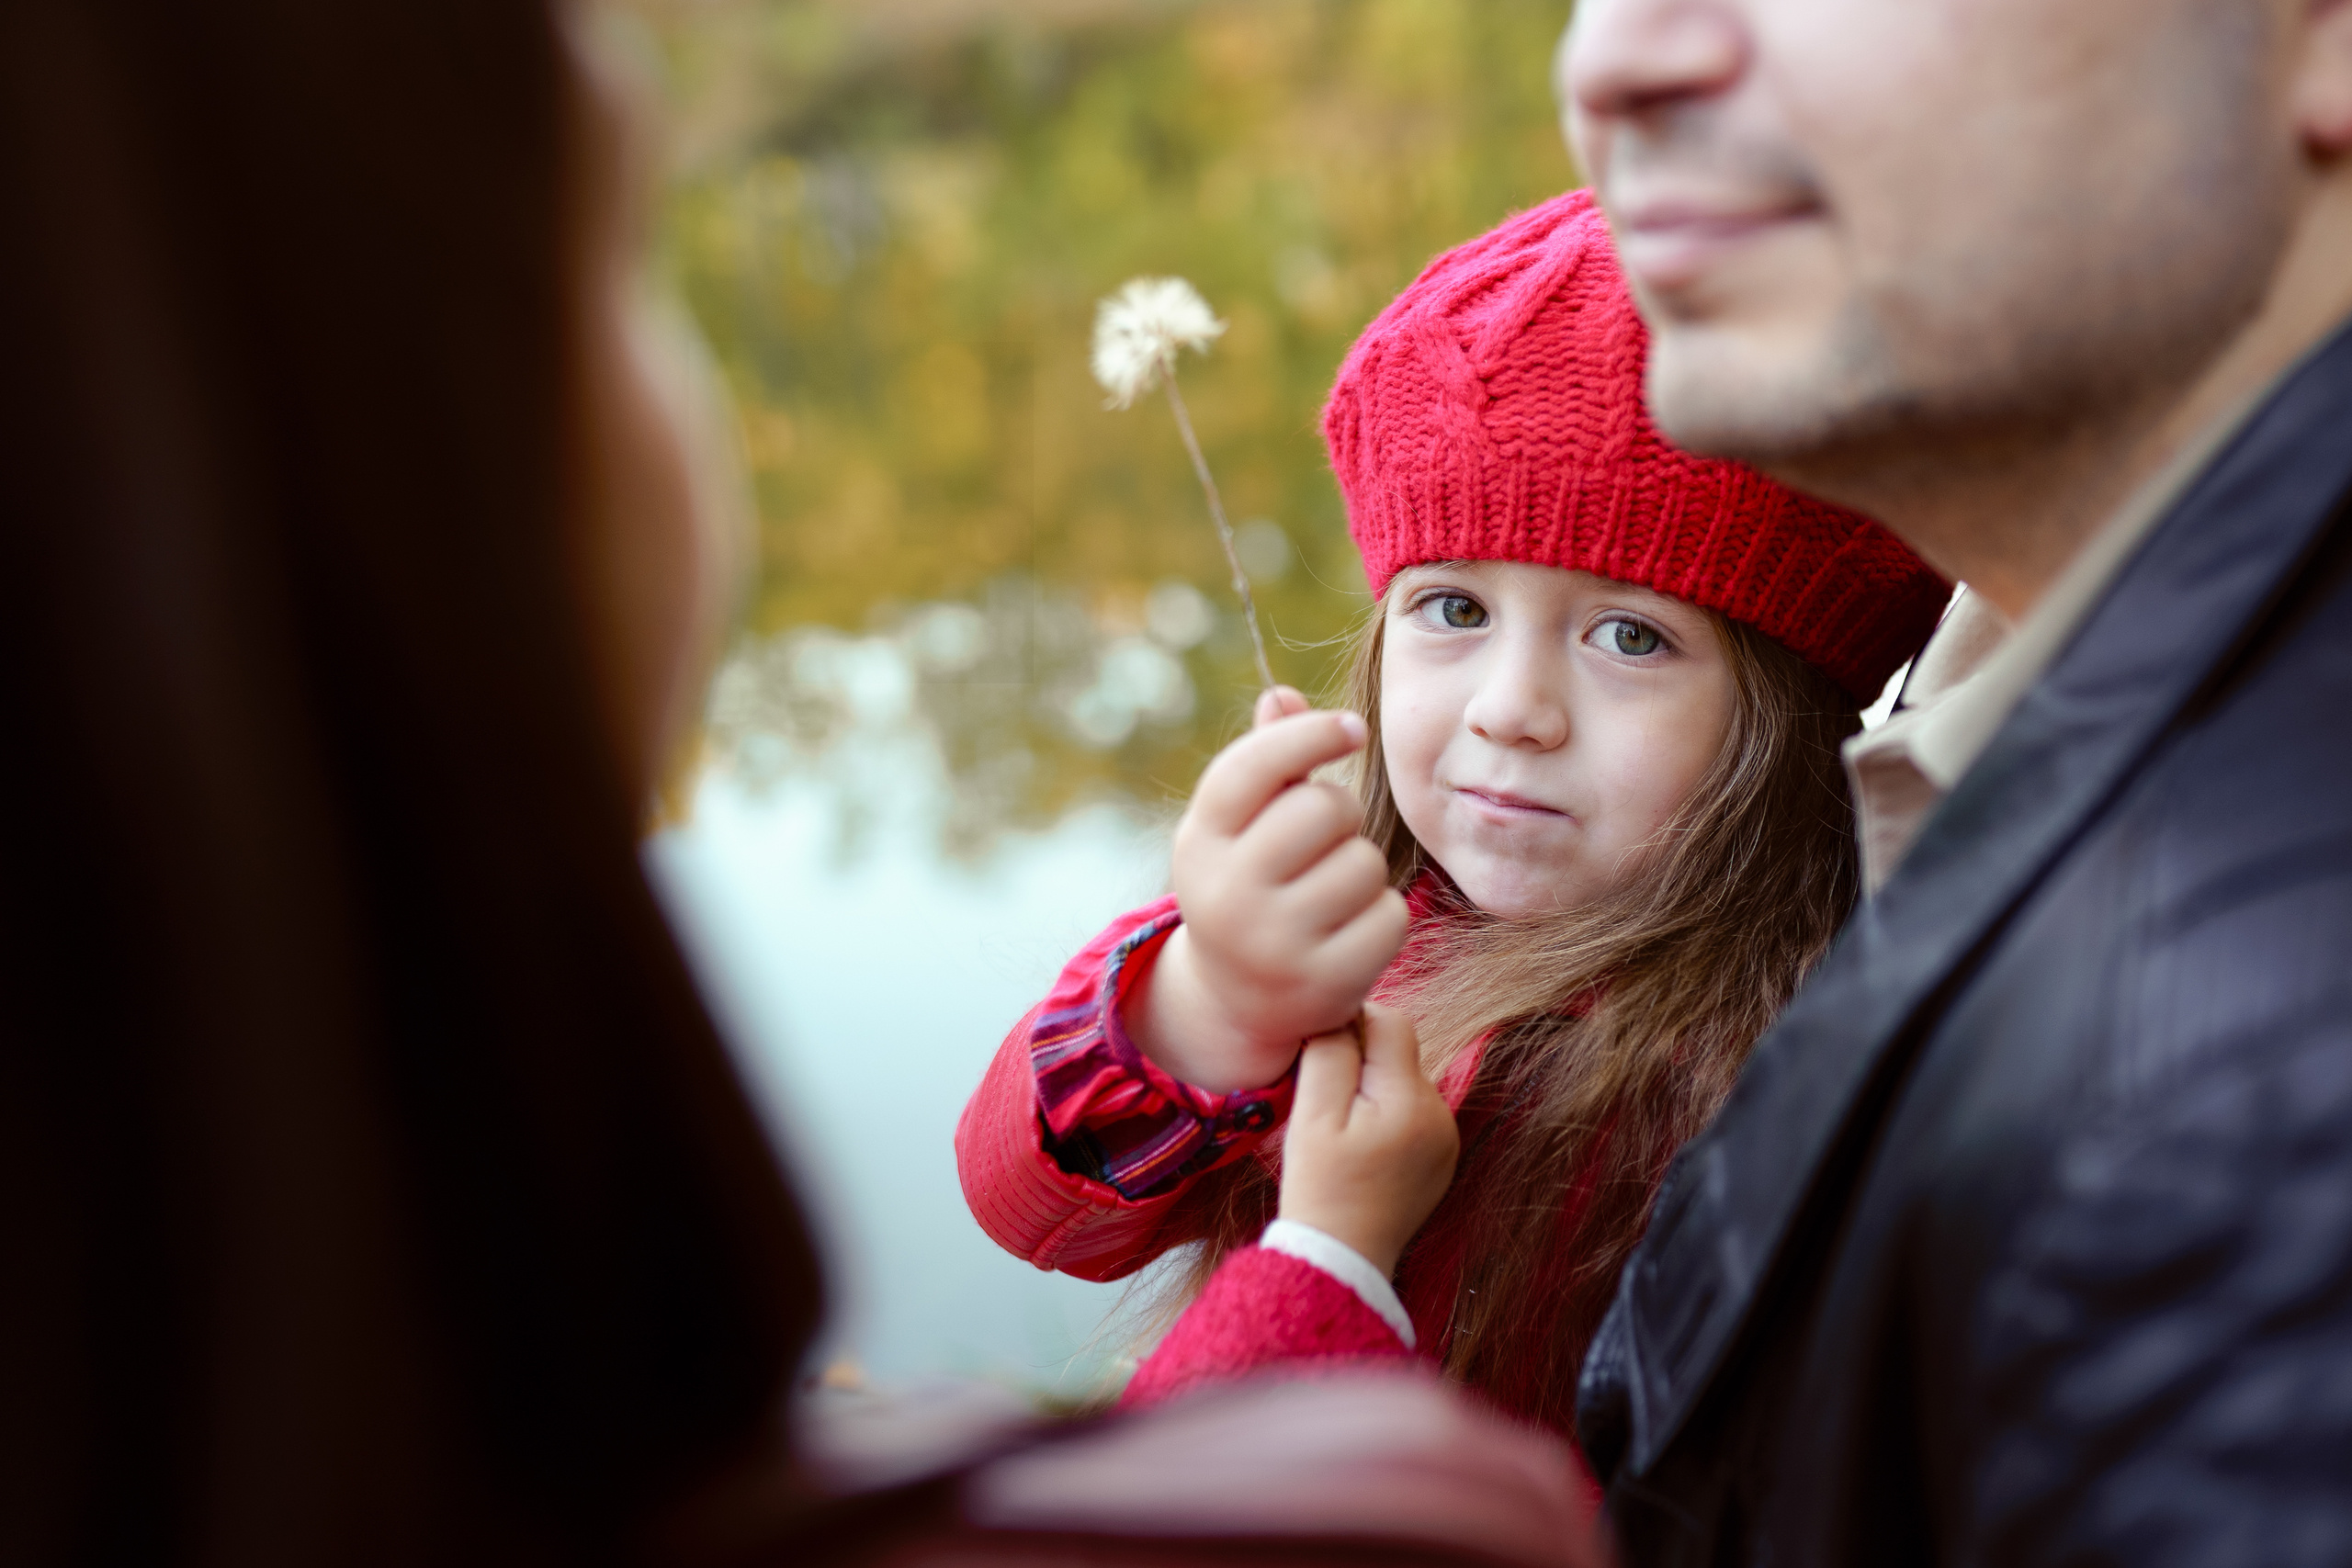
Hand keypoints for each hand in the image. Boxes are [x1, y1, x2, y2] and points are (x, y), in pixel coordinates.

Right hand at [1126, 686, 1410, 1092]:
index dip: (1311, 733)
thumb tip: (1283, 696)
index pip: (1254, 766)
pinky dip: (1383, 916)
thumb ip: (1265, 761)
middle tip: (1326, 839)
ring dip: (1363, 868)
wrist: (1240, 1000)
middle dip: (1341, 813)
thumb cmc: (1251, 885)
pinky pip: (1390, 915)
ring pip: (1364, 862)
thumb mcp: (1239, 827)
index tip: (1351, 728)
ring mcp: (1273, 944)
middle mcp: (1226, 894)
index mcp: (1200, 843)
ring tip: (1333, 893)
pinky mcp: (1324, 983)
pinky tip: (1352, 930)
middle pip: (1323, 808)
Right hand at [1277, 1004, 1458, 1277]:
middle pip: (1399, 1051)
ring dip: (1374, 1088)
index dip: (1351, 1025)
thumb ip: (1330, 1052)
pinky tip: (1364, 1146)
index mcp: (1410, 1100)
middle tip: (1327, 1099)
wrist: (1342, 1257)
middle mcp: (1440, 1113)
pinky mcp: (1443, 1155)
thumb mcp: (1313, 1115)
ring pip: (1405, 1079)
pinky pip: (1414, 1111)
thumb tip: (1343, 1008)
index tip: (1321, 1056)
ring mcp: (1446, 1136)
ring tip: (1344, 1129)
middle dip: (1362, 1061)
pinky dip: (1387, 1115)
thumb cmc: (1319, 1185)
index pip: (1390, 1022)